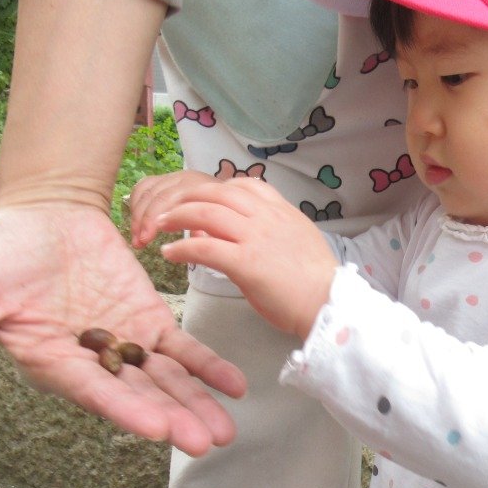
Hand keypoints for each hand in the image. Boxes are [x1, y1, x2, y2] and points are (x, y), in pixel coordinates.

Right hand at [0, 204, 246, 453]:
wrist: (40, 214)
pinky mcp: (147, 321)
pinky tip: (236, 385)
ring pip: (164, 380)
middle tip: (206, 443)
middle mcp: (90, 363)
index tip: (157, 429)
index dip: (124, 409)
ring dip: (195, 403)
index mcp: (50, 364)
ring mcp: (122, 344)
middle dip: (172, 418)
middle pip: (137, 395)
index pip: (92, 391)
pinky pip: (180, 348)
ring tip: (225, 431)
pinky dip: (206, 365)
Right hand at [129, 169, 219, 248]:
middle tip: (139, 243)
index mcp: (200, 188)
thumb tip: (185, 248)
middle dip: (143, 220)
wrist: (235, 204)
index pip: (170, 199)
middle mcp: (185, 178)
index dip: (154, 219)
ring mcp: (174, 177)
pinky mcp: (165, 180)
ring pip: (146, 190)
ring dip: (137, 215)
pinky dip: (136, 204)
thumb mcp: (221, 232)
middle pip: (156, 195)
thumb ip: (205, 236)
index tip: (147, 240)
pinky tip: (136, 222)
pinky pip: (143, 186)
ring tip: (137, 239)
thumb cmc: (227, 223)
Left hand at [136, 173, 338, 338]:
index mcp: (280, 210)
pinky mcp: (245, 263)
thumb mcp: (297, 240)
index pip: (240, 185)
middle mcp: (266, 216)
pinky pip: (204, 248)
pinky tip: (169, 254)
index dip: (213, 190)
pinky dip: (182, 249)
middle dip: (184, 199)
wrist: (329, 302)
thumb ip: (269, 229)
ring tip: (158, 227)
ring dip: (175, 217)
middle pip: (214, 193)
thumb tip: (242, 228)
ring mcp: (255, 237)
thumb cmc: (315, 280)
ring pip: (204, 213)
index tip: (199, 202)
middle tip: (166, 211)